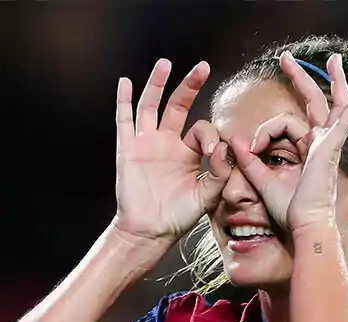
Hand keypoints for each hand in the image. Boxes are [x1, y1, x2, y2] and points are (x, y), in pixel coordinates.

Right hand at [113, 59, 232, 244]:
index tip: (213, 150)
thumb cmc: (179, 215)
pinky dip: (123, 101)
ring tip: (165, 64)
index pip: (201, 129)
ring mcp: (146, 143)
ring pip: (151, 105)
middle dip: (190, 86)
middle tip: (203, 67)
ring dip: (157, 84)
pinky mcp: (128, 149)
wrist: (151, 231)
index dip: (210, 135)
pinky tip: (125, 82)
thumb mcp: (208, 194)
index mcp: (187, 152)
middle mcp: (167, 142)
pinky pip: (124, 120)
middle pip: (178, 105)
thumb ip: (220, 172)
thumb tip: (224, 147)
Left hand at [230, 51, 347, 232]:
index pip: (284, 126)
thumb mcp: (263, 182)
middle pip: (314, 103)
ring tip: (335, 59)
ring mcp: (328, 145)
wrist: (305, 226)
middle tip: (286, 58)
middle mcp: (320, 145)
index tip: (252, 146)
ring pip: (332, 105)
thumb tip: (235, 142)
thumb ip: (250, 162)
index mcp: (306, 152)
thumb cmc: (289, 211)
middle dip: (301, 79)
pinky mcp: (330, 149)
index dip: (263, 132)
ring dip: (333, 81)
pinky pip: (343, 123)